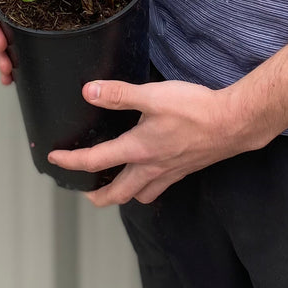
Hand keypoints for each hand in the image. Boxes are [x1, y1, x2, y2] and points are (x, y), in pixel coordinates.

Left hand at [48, 77, 254, 206]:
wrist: (233, 123)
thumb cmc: (195, 109)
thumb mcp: (154, 95)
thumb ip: (120, 94)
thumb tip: (89, 92)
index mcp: (138, 149)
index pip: (95, 161)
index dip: (71, 161)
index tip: (55, 159)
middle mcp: (150, 168)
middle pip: (116, 194)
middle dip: (96, 195)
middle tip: (83, 190)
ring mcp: (168, 173)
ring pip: (138, 196)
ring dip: (122, 195)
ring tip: (114, 186)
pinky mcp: (184, 170)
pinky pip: (158, 188)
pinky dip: (146, 188)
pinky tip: (148, 173)